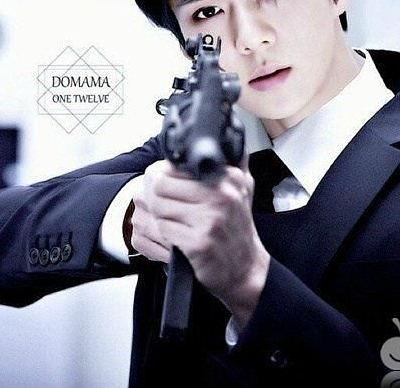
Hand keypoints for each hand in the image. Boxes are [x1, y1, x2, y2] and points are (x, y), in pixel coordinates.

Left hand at [130, 158, 269, 326]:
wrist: (245, 269)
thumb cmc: (239, 229)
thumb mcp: (244, 188)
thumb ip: (235, 159)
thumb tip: (228, 130)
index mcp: (228, 178)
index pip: (174, 165)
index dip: (161, 175)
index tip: (163, 185)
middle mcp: (221, 195)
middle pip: (159, 185)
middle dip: (154, 197)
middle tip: (160, 205)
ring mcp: (210, 220)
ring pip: (158, 208)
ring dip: (158, 217)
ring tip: (170, 221)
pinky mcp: (199, 243)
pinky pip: (164, 230)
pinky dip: (164, 235)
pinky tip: (175, 237)